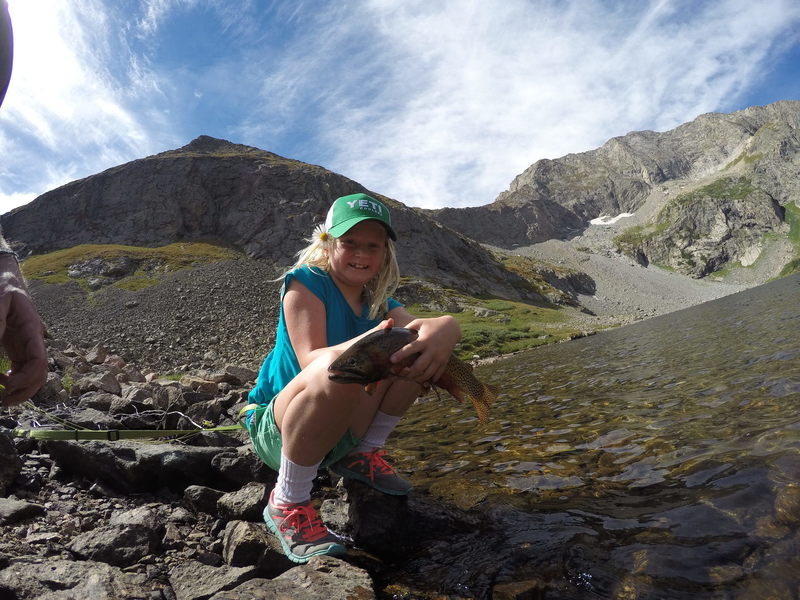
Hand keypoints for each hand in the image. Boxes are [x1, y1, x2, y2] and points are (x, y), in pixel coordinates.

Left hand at [0, 257, 47, 406]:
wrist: (6, 281)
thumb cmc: (2, 289)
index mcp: (31, 330)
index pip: (40, 360)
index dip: (26, 377)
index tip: (5, 384)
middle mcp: (33, 342)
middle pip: (41, 373)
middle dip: (25, 391)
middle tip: (3, 400)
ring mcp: (26, 347)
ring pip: (35, 375)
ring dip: (21, 390)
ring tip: (2, 399)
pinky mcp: (18, 350)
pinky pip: (22, 371)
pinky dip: (14, 383)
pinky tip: (1, 383)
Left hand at [389, 315, 459, 383]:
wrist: (451, 328)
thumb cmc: (431, 324)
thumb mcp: (419, 322)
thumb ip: (408, 328)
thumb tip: (394, 333)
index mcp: (424, 340)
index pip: (411, 348)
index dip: (400, 355)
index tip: (391, 360)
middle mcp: (432, 350)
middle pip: (419, 367)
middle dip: (408, 373)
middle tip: (399, 374)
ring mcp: (439, 358)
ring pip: (427, 374)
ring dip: (416, 379)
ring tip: (407, 378)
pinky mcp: (444, 363)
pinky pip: (436, 376)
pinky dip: (427, 380)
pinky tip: (420, 379)